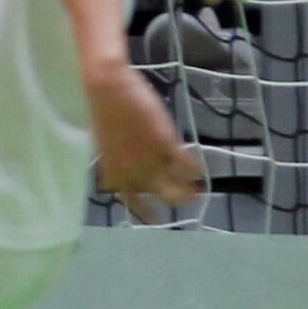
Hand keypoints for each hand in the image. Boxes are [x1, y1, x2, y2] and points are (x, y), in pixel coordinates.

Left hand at [87, 64, 201, 221]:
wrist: (108, 88)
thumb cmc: (104, 111)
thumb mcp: (107, 144)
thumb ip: (119, 160)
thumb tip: (129, 167)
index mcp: (114, 172)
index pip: (130, 200)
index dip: (145, 212)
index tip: (155, 220)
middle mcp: (132, 171)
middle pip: (160, 196)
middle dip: (175, 200)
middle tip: (187, 201)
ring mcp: (150, 158)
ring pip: (177, 185)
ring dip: (190, 190)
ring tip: (199, 192)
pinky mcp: (165, 143)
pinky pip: (187, 163)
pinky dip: (196, 168)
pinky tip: (203, 169)